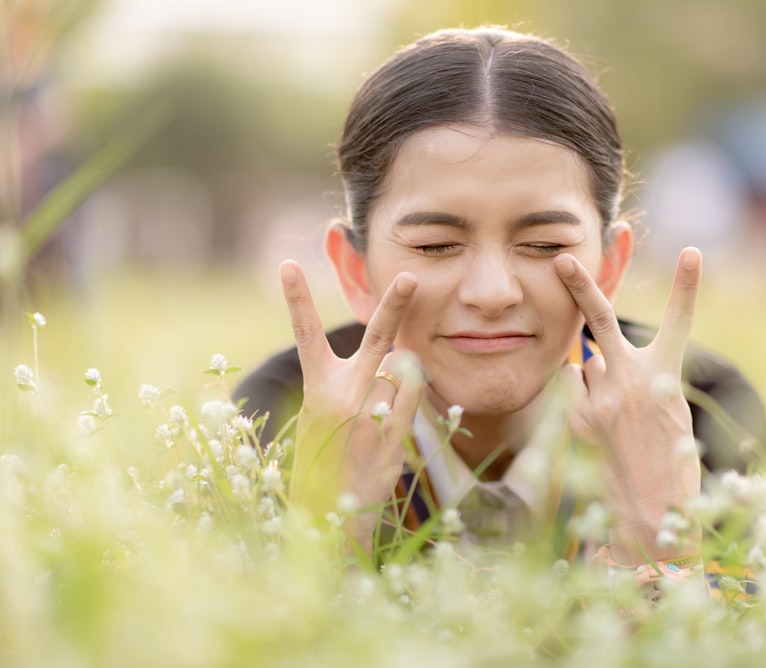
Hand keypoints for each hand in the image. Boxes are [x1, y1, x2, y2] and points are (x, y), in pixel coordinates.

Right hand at [279, 260, 423, 551]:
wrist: (332, 517)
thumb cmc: (323, 461)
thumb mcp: (319, 418)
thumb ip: (347, 385)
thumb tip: (393, 357)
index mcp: (317, 390)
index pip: (305, 335)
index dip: (296, 299)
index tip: (287, 264)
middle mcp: (345, 397)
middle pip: (377, 337)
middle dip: (395, 303)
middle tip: (410, 276)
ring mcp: (374, 415)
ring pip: (403, 368)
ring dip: (397, 375)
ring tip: (377, 405)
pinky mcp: (397, 434)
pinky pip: (414, 396)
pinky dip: (408, 395)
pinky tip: (392, 413)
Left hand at [554, 248, 702, 564]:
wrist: (650, 511)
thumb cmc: (669, 460)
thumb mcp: (669, 411)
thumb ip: (635, 378)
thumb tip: (584, 359)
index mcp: (666, 377)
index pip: (678, 322)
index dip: (686, 286)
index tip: (692, 252)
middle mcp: (632, 380)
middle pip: (601, 320)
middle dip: (581, 285)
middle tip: (563, 258)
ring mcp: (602, 398)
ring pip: (588, 364)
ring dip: (596, 375)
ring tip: (617, 414)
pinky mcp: (580, 417)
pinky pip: (576, 389)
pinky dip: (584, 396)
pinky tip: (601, 426)